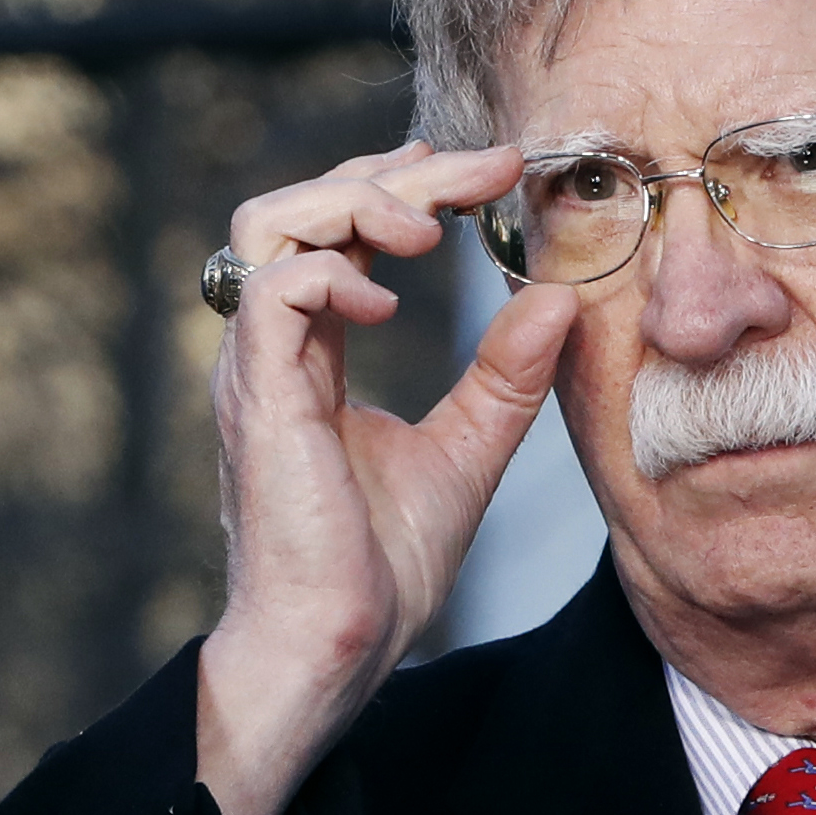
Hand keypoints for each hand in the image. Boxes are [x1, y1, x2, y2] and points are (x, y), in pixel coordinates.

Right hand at [197, 141, 578, 814]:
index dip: (408, 187)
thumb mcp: (468, 451)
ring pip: (269, 223)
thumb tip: (559, 298)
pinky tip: (393, 302)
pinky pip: (273, 291)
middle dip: (394, 174)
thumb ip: (505, 378)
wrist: (337, 645)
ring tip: (434, 228)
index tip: (490, 172)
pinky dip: (335, 274)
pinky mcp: (258, 394)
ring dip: (358, 202)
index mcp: (309, 352)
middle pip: (301, 205)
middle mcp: (272, 347)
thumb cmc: (381, 568)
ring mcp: (256, 367)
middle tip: (484, 170)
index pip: (341, 232)